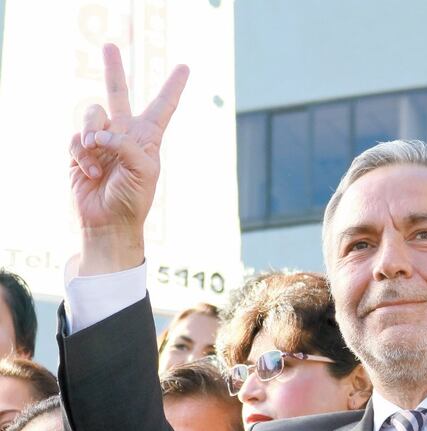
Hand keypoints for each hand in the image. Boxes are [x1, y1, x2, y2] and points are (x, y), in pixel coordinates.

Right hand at [69, 44, 188, 274]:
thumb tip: (100, 134)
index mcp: (148, 138)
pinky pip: (76, 138)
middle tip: (109, 45)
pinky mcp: (79, 150)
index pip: (163, 107)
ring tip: (96, 151)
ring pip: (92, 113)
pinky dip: (82, 152)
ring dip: (92, 131)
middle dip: (113, 70)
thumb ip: (127, 146)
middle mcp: (124, 134)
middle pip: (118, 93)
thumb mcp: (144, 171)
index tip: (185, 67)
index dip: (173, 87)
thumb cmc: (133, 200)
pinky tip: (89, 170)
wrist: (109, 222)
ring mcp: (100, 141)